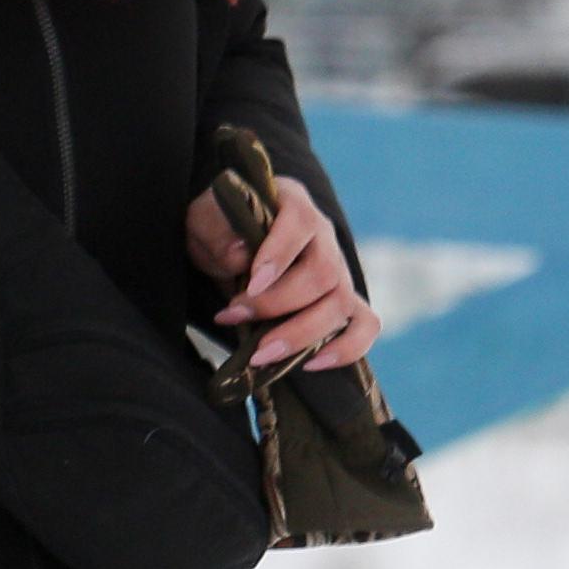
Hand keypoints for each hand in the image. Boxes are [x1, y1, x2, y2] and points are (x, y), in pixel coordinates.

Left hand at [183, 161, 378, 372]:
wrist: (227, 243)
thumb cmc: (218, 230)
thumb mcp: (204, 220)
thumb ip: (218, 232)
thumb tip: (240, 255)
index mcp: (293, 204)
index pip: (300, 223)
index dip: (279, 256)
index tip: (250, 284)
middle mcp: (324, 237)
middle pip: (323, 273)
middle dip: (277, 304)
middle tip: (232, 317)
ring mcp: (338, 271)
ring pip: (341, 303)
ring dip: (300, 334)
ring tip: (259, 355)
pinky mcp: (343, 302)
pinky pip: (365, 325)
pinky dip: (346, 348)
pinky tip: (311, 363)